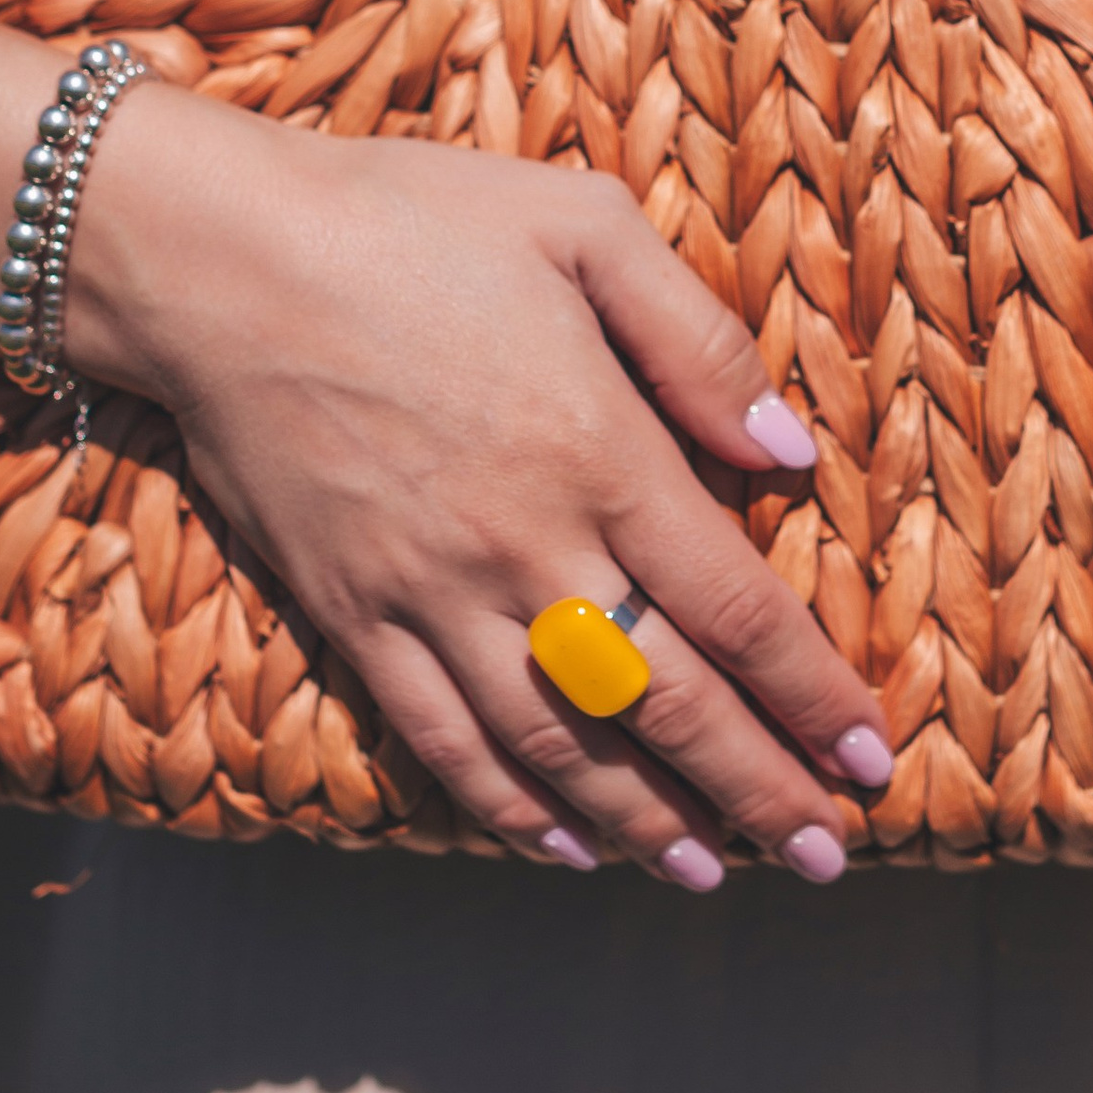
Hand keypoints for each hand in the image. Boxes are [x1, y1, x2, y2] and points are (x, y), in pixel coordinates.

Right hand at [71, 97, 893, 886]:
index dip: (814, 696)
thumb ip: (699, 342)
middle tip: (827, 857)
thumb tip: (792, 453)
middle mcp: (526, 546)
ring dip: (650, 824)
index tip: (873, 758)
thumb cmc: (410, 219)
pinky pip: (442, 740)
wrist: (219, 256)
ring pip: (562, 745)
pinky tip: (566, 847)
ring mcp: (431, 594)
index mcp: (601, 450)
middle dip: (759, 791)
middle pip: (669, 704)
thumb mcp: (584, 225)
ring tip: (715, 874)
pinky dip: (510, 808)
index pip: (738, 610)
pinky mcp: (351, 615)